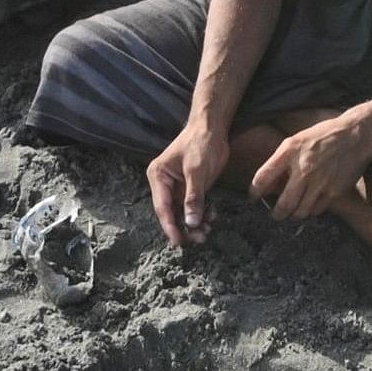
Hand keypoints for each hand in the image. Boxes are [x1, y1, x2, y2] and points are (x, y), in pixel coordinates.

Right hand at [147, 122, 232, 247]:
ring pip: (183, 213)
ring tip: (208, 231)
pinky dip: (202, 215)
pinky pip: (194, 207)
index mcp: (158, 176)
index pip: (162, 207)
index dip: (170, 226)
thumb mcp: (197, 171)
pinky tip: (212, 218)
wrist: (213, 128)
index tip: (180, 242)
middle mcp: (164, 184)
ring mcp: (177, 187)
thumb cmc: (200, 143)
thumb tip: (190, 223)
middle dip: (185, 227)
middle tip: (200, 239)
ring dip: (195, 223)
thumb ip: (193, 197)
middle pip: (171, 213)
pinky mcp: (190, 188)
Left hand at [246, 108, 371, 220]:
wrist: (354, 136)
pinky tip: (309, 205)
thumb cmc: (322, 136)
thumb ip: (281, 161)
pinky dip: (311, 211)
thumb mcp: (296, 141)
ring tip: (291, 213)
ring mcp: (319, 183)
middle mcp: (303, 169)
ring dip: (293, 215)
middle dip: (276, 214)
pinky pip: (317, 210)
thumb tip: (268, 184)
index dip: (254, 192)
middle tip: (275, 215)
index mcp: (289, 152)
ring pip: (300, 212)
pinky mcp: (334, 192)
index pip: (263, 177)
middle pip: (283, 204)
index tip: (253, 198)